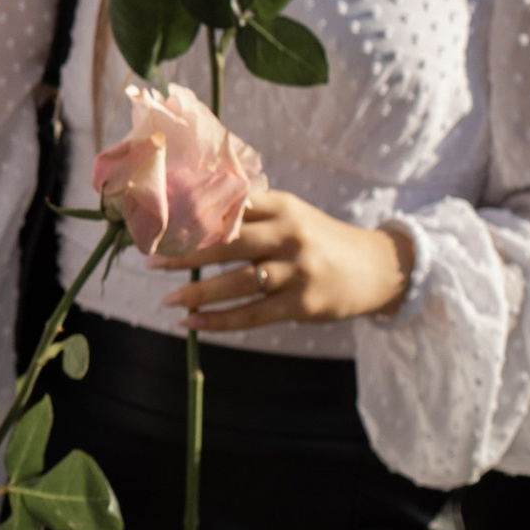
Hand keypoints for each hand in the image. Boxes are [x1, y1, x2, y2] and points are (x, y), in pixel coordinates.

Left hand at [158, 188, 413, 331]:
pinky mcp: (301, 305)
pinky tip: (191, 323)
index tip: (161, 222)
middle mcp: (290, 236)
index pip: (232, 206)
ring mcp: (297, 272)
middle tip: (150, 260)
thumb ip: (254, 213)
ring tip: (167, 298)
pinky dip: (218, 321)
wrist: (378, 269)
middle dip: (184, 253)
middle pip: (227, 243)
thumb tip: (193, 216)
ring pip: (236, 283)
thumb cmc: (322, 240)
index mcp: (285, 206)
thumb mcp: (294, 215)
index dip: (193, 215)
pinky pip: (251, 315)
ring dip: (196, 292)